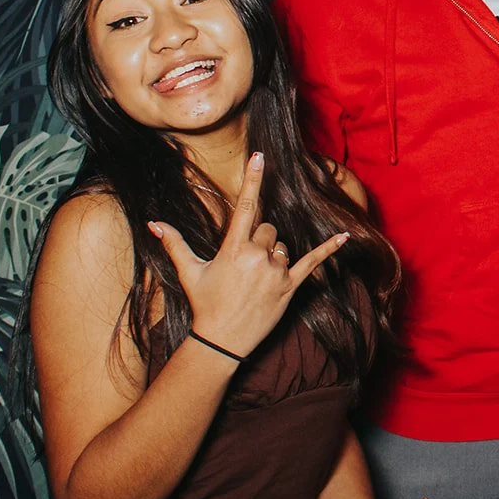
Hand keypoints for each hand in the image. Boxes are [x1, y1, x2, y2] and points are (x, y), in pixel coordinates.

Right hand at [150, 152, 349, 357]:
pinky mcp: (290, 286)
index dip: (252, 179)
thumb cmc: (205, 304)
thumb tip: (153, 222)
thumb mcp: (189, 272)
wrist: (221, 341)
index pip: (245, 206)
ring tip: (255, 280)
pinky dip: (329, 249)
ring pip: (283, 247)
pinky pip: (313, 262)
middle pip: (268, 229)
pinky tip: (345, 236)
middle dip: (259, 240)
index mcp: (234, 249)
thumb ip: (175, 244)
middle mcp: (257, 256)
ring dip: (273, 256)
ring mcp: (276, 271)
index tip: (259, 157)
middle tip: (244, 266)